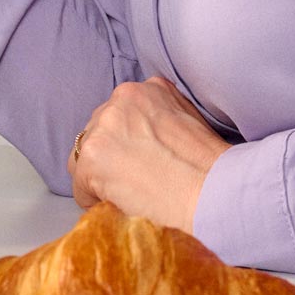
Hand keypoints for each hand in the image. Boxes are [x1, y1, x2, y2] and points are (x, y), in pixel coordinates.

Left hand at [68, 77, 231, 232]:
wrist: (214, 193)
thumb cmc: (211, 168)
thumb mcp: (190, 119)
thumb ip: (162, 115)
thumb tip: (144, 136)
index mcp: (147, 89)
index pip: (120, 115)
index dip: (128, 144)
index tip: (141, 162)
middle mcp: (121, 100)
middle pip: (99, 132)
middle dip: (112, 157)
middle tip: (135, 182)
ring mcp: (104, 127)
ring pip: (87, 156)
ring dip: (102, 178)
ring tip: (129, 196)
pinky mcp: (91, 157)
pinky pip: (80, 185)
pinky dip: (95, 200)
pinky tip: (120, 205)